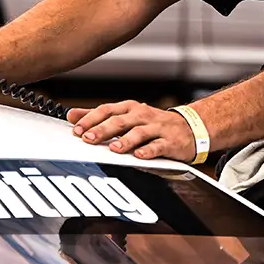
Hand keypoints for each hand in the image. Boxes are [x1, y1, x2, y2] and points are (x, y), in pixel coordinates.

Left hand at [67, 100, 196, 161]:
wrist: (190, 127)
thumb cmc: (154, 123)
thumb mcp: (127, 115)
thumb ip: (100, 116)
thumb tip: (72, 115)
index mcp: (131, 108)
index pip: (108, 110)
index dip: (91, 119)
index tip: (77, 129)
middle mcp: (143, 115)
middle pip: (121, 120)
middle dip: (103, 129)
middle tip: (88, 138)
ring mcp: (158, 128)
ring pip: (139, 132)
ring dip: (125, 140)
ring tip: (113, 148)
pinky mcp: (171, 141)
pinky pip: (159, 146)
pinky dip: (148, 150)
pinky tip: (139, 156)